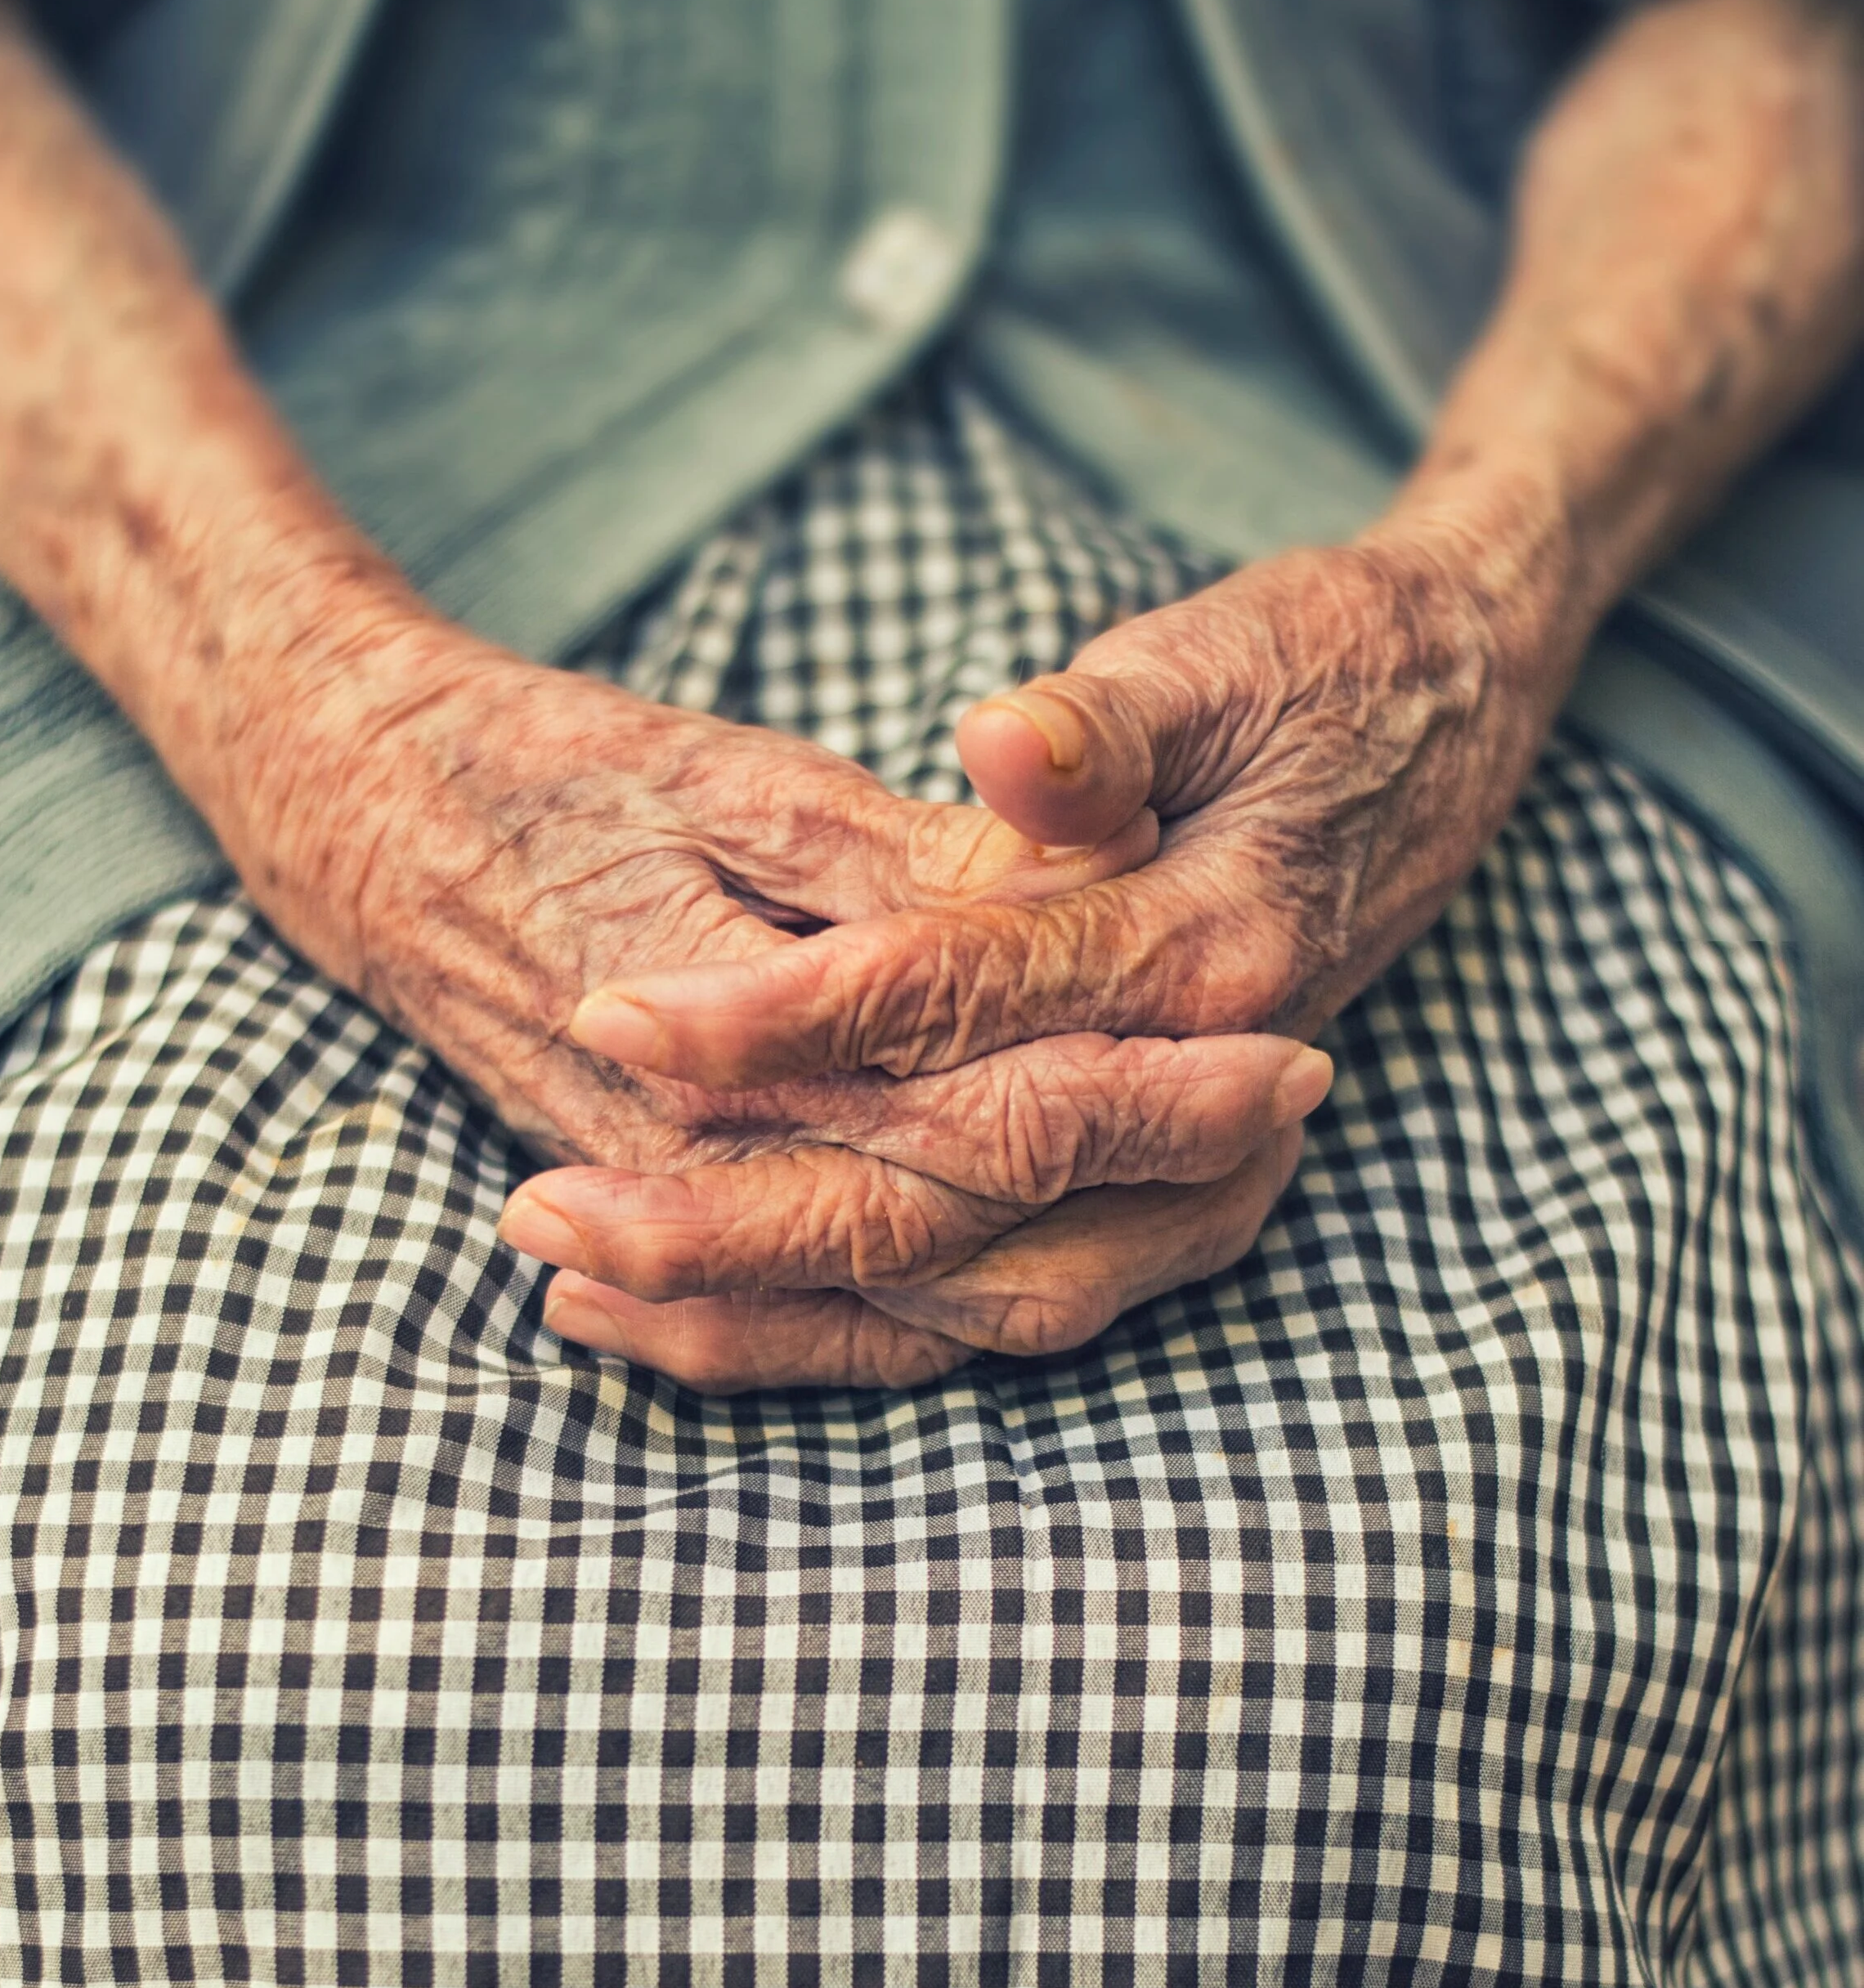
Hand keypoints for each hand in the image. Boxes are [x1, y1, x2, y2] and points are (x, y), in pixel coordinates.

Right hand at [212, 603, 1327, 1384]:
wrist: (356, 822)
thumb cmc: (545, 771)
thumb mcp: (731, 780)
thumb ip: (898, 874)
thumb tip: (1075, 903)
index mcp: (730, 1029)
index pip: (975, 1109)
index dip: (1147, 1099)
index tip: (1292, 1064)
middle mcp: (705, 1154)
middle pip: (966, 1228)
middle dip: (1152, 1191)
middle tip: (1299, 1135)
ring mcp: (680, 1205)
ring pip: (902, 1303)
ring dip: (1071, 1268)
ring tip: (1224, 1208)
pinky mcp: (667, 1216)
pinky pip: (815, 1327)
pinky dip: (938, 1325)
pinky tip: (1040, 1297)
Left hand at [528, 520, 1557, 1382]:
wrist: (1448, 731)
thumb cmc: (1319, 675)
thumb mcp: (1219, 660)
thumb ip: (1107, 726)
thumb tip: (1011, 748)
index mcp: (1205, 953)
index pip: (957, 1009)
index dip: (779, 1016)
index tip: (618, 1009)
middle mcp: (1204, 1103)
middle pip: (941, 1198)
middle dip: (733, 1218)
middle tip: (540, 1213)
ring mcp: (1192, 1179)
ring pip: (958, 1296)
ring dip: (770, 1307)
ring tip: (580, 1287)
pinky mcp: (1157, 1207)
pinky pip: (991, 1308)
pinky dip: (850, 1327)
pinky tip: (705, 1320)